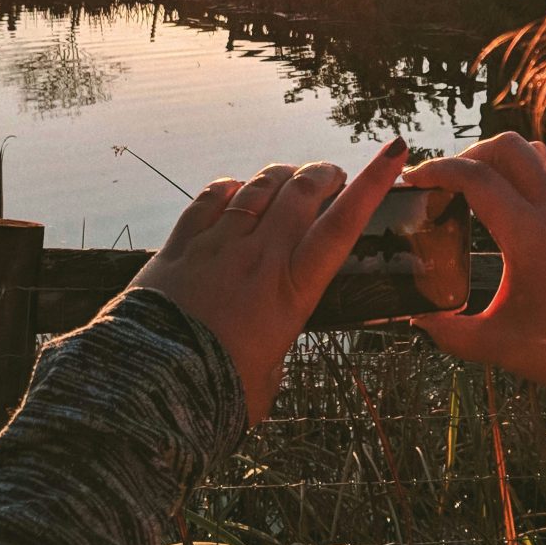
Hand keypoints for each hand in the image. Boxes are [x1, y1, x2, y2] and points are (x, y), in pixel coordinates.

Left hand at [131, 137, 408, 421]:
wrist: (150, 386)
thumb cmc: (216, 393)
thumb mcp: (267, 379)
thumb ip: (276, 352)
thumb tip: (270, 355)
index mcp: (293, 290)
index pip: (343, 225)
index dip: (373, 183)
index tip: (394, 151)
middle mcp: (260, 256)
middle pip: (302, 191)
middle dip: (323, 174)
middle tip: (332, 176)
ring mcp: (219, 245)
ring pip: (259, 187)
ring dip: (281, 175)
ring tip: (290, 177)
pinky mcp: (181, 245)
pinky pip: (209, 199)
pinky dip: (229, 187)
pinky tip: (235, 189)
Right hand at [401, 133, 545, 396]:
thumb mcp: (496, 344)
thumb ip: (448, 330)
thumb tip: (414, 315)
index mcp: (532, 236)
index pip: (477, 178)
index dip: (437, 170)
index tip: (413, 181)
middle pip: (506, 147)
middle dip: (467, 155)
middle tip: (445, 183)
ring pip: (533, 152)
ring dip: (498, 159)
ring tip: (475, 188)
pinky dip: (525, 170)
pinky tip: (510, 200)